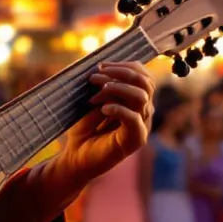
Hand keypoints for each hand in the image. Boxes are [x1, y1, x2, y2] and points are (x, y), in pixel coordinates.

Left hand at [51, 62, 152, 190]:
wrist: (76, 156)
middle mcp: (144, 112)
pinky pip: (134, 118)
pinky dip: (117, 109)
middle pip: (146, 82)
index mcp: (137, 100)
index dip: (124, 66)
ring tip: (94, 96)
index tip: (101, 65)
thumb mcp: (94, 100)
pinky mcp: (135, 140)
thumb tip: (106, 68)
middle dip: (119, 73)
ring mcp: (142, 126)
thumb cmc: (84, 128)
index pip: (144, 75)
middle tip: (94, 78)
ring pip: (141, 97)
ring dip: (116, 89)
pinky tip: (102, 110)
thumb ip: (106, 85)